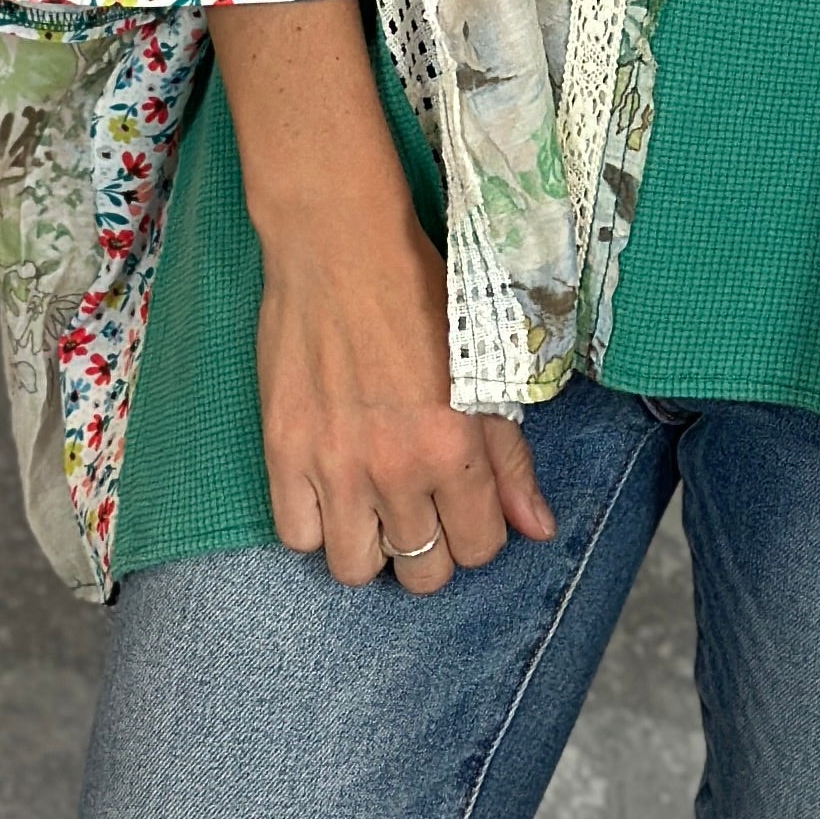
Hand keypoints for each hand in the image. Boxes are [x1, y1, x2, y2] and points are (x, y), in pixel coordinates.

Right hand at [211, 0, 555, 596]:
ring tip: (373, 501)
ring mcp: (334, 466)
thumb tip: (537, 528)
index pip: (480, 548)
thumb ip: (510, 457)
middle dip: (430, 546)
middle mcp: (397, 469)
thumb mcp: (483, 369)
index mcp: (455, 448)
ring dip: (370, 543)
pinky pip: (297, 536)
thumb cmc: (419, 295)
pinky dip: (315, 522)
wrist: (338, 245)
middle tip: (420, 504)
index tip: (465, 502)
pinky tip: (329, 487)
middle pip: (421, 572)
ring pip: (355, 568)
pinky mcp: (282, 453)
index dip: (478, 531)